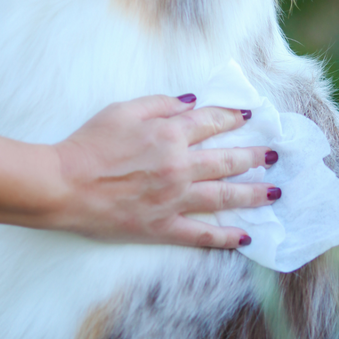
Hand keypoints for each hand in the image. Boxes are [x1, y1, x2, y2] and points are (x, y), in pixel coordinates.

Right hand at [51, 94, 278, 247]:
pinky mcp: (162, 227)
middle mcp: (179, 167)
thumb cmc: (89, 144)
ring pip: (224, 196)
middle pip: (226, 161)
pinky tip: (245, 236)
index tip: (249, 118)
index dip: (233, 118)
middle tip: (275, 155)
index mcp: (169, 135)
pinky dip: (224, 237)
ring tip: (275, 192)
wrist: (64, 184)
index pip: (211, 123)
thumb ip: (160, 104)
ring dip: (253, 194)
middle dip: (254, 156)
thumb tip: (191, 102)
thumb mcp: (122, 110)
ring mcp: (173, 200)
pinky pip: (201, 234)